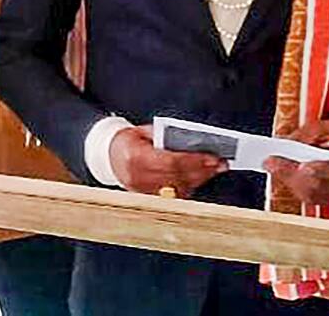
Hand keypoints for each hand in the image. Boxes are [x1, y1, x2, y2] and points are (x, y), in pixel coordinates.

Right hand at [109, 125, 227, 196]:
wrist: (108, 155)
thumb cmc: (129, 140)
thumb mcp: (144, 131)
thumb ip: (165, 136)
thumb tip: (192, 141)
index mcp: (135, 158)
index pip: (170, 161)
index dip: (194, 160)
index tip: (212, 156)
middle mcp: (137, 178)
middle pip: (177, 177)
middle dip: (202, 170)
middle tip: (220, 163)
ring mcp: (141, 191)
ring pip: (177, 188)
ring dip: (200, 179)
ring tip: (216, 170)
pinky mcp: (146, 197)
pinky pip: (173, 195)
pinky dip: (190, 186)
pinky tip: (202, 178)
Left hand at [262, 116, 328, 204]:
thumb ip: (308, 134)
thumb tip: (283, 143)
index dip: (315, 170)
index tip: (296, 165)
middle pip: (316, 185)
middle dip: (290, 174)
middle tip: (270, 162)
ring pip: (309, 194)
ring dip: (288, 180)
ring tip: (270, 164)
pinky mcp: (327, 198)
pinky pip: (307, 196)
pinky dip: (292, 184)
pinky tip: (279, 171)